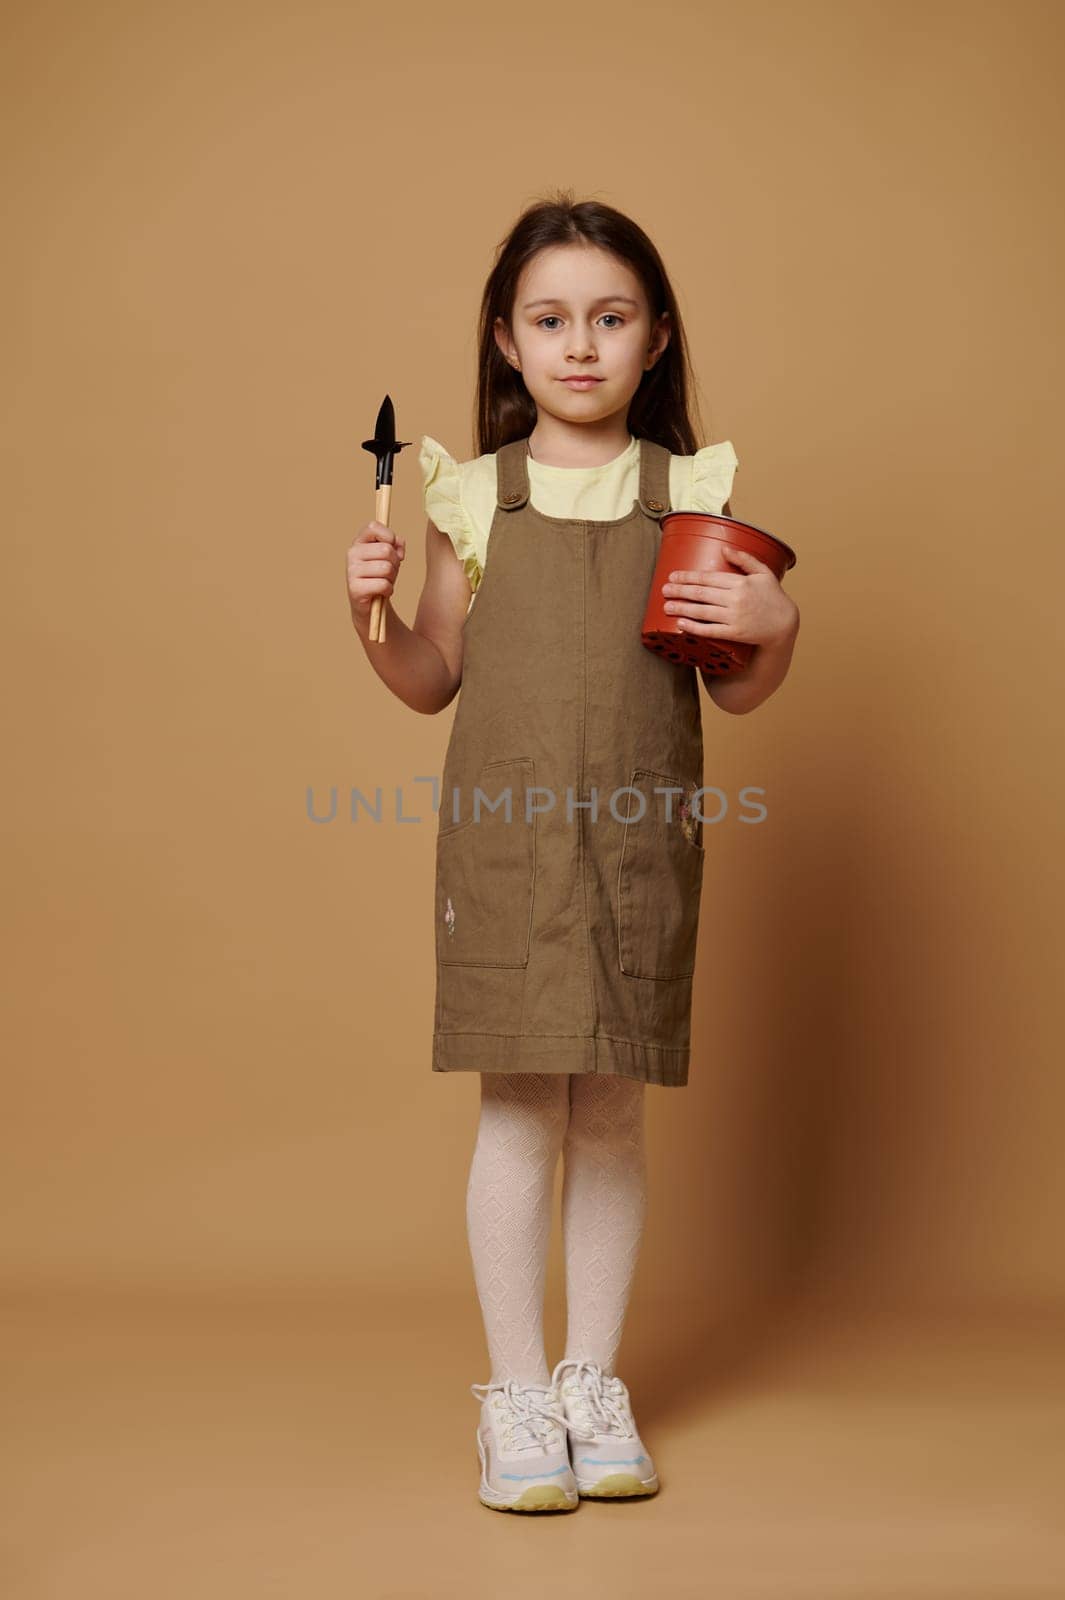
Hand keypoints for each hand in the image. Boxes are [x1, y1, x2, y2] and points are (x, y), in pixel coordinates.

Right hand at [347, 520, 405, 632]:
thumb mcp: (391, 557)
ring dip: (392, 578)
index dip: (389, 536)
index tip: (391, 547)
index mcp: (359, 542)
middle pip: (386, 550)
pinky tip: (382, 592)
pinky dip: (388, 590)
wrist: (370, 604)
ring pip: (386, 568)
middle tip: (389, 572)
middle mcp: (352, 554)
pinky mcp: (355, 588)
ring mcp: (351, 571)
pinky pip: (383, 584)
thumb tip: (398, 543)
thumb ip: (396, 544)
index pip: (373, 527)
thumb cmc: (380, 576)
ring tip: (384, 581)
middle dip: (395, 563)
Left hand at [660, 545, 797, 647]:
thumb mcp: (763, 573)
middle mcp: (736, 598)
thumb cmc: (773, 597)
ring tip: (666, 606)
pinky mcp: (735, 633)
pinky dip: (694, 627)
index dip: (688, 576)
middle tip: (664, 590)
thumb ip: (744, 559)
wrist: (784, 624)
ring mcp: (735, 616)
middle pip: (701, 593)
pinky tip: (681, 623)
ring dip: (681, 608)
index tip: (673, 576)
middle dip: (679, 590)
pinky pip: (710, 630)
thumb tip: (723, 549)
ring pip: (702, 611)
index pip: (708, 577)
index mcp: (740, 582)